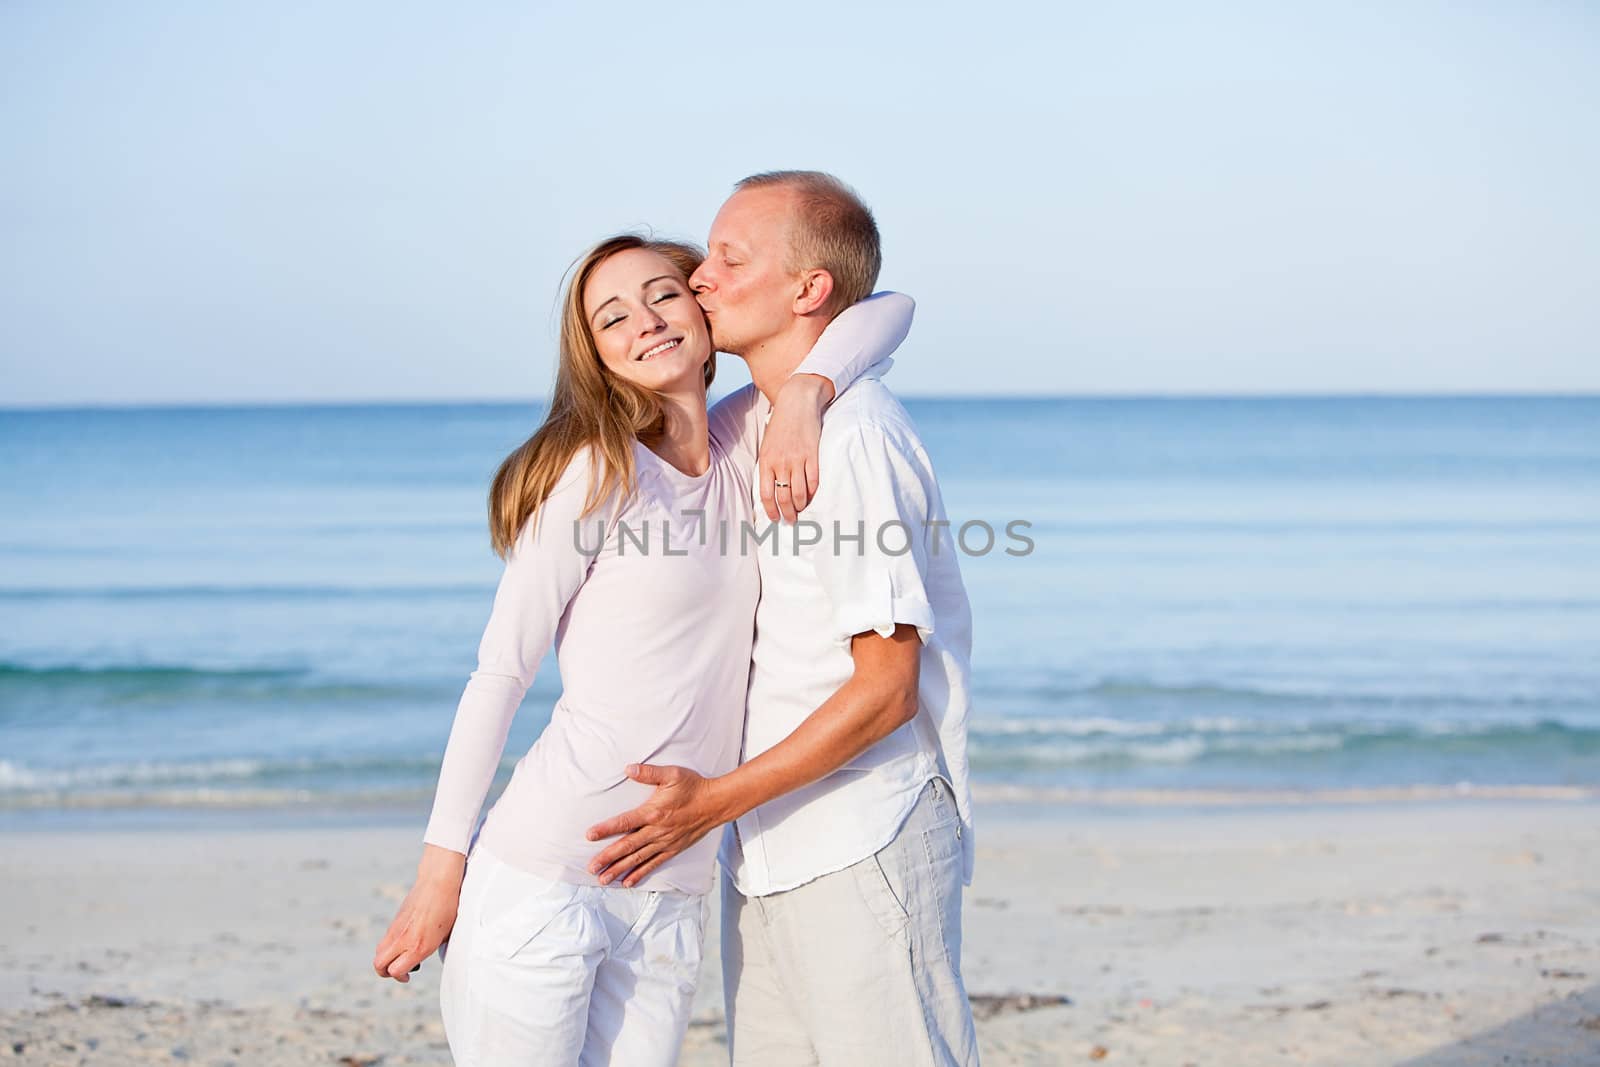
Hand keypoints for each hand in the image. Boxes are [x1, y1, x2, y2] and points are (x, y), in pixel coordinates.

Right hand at [372, 845, 465, 982]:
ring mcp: (396, 929)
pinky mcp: (394, 920)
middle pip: (379, 965)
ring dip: (386, 958)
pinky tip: (407, 939)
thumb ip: (433, 949)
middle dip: (385, 973)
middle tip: (400, 970)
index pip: (395, 971)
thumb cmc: (448, 907)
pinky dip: (391, 945)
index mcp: (418, 946)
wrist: (438, 882)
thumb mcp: (446, 934)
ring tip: (402, 955)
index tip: (409, 975)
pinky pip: (386, 938)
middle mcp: (404, 939)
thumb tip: (428, 956)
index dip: (400, 977)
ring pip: (379, 952)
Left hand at [585, 764, 729, 887]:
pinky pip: (653, 864)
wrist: (716, 803)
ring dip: (619, 869)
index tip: (590, 835)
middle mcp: (657, 831)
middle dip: (608, 858)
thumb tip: (628, 768)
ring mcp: (665, 842)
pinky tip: (628, 882)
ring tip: (604, 879)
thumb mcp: (672, 774)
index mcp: (654, 812)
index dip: (606, 829)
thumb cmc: (693, 787)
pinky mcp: (672, 849)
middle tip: (591, 868)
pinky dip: (639, 874)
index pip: (625, 822)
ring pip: (638, 859)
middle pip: (627, 846)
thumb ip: (649, 773)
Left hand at [759, 373, 833, 522]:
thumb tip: (770, 487)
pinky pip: (813, 481)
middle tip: (790, 520)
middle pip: (783, 497)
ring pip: (799, 493)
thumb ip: (768, 465)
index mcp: (766, 461)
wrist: (796, 403)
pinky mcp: (813, 455)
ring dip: (800, 506)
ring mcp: (797, 459)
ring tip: (801, 510)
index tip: (775, 518)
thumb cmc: (780, 425)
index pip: (766, 494)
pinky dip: (812, 492)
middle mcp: (780, 463)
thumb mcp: (767, 445)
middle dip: (787, 513)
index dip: (771, 510)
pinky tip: (811, 496)